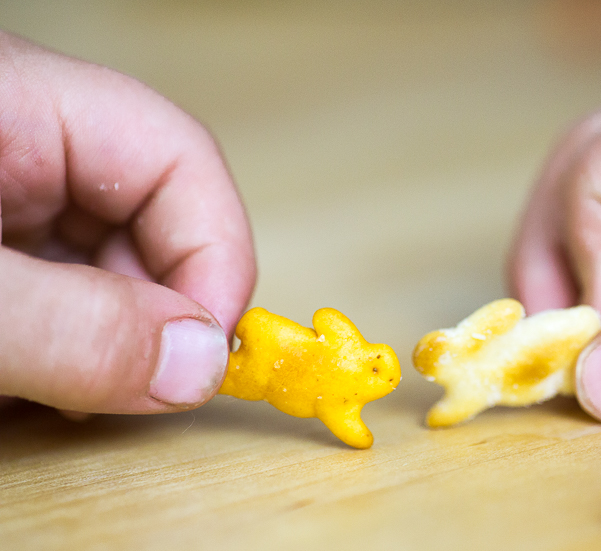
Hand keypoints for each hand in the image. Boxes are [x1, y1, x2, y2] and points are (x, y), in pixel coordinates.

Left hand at [0, 32, 254, 414]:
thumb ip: (69, 325)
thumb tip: (198, 367)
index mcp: (18, 103)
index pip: (176, 158)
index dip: (215, 254)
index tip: (208, 351)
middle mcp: (20, 143)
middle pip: (148, 221)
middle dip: (152, 315)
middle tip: (134, 390)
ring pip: (103, 271)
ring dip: (99, 341)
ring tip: (40, 388)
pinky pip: (53, 296)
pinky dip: (51, 349)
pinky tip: (14, 379)